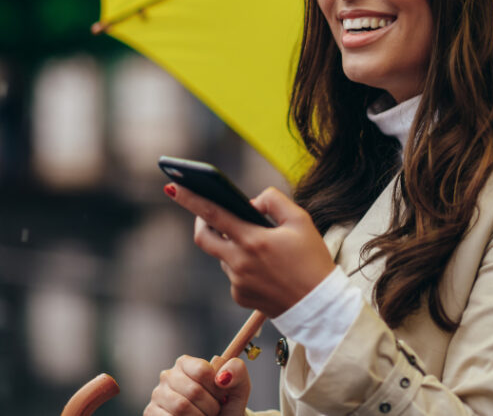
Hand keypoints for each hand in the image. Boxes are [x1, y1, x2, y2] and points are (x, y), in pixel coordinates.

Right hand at [145, 355, 248, 415]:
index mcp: (186, 363)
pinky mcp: (151, 412)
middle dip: (210, 406)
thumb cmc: (224, 407)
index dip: (216, 388)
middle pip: (193, 391)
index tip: (221, 396)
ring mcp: (157, 395)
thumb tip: (223, 376)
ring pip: (181, 407)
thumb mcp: (237, 389)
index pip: (202, 370)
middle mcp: (168, 376)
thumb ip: (237, 372)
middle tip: (213, 411)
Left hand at [166, 185, 335, 315]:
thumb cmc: (312, 259)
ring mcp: (237, 282)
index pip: (213, 214)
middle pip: (204, 238)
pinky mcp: (239, 297)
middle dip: (201, 222)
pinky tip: (266, 270)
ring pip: (222, 256)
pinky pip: (233, 275)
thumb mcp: (301, 221)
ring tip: (261, 247)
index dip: (191, 199)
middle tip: (209, 213)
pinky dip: (243, 266)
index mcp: (253, 240)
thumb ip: (274, 201)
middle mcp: (240, 263)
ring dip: (232, 246)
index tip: (172, 187)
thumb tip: (251, 201)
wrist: (320, 306)